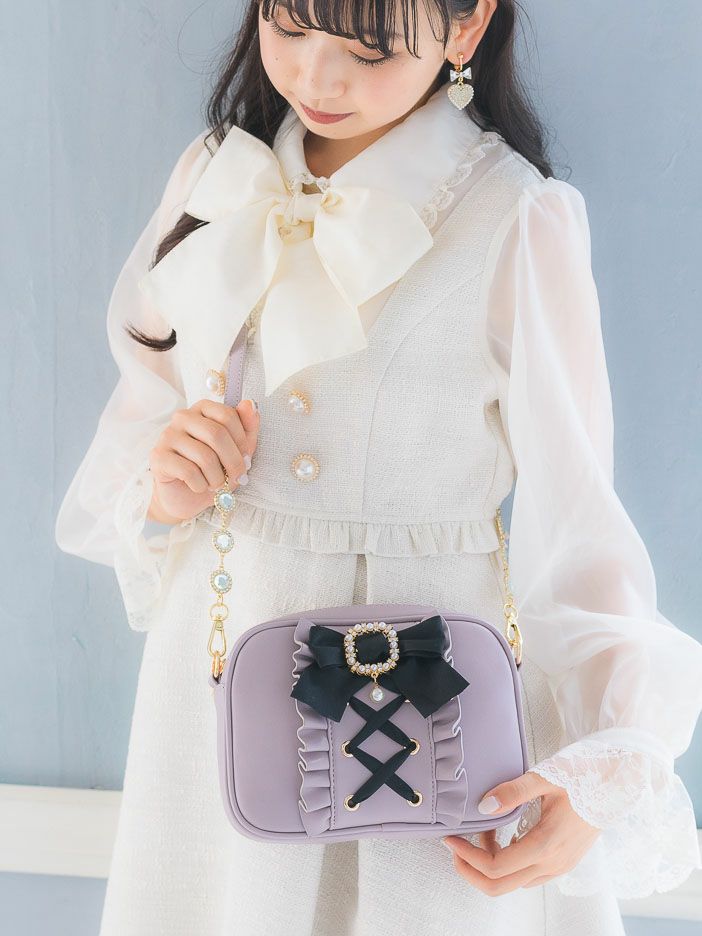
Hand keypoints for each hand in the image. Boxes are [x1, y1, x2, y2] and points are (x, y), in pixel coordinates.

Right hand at [148, 398, 259, 522]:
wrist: (187, 498)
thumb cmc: (214, 470)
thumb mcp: (238, 450)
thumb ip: (247, 427)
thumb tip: (250, 404)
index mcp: (203, 409)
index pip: (228, 415)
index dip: (242, 441)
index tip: (245, 458)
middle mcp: (182, 417)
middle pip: (216, 434)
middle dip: (233, 461)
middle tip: (237, 477)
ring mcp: (167, 435)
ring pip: (204, 456)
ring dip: (217, 478)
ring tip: (216, 484)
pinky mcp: (158, 457)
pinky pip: (189, 471)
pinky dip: (201, 485)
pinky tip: (199, 487)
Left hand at [442, 770, 600, 893]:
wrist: (618, 779)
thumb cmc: (584, 774)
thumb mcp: (545, 777)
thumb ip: (512, 792)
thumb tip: (483, 806)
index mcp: (546, 844)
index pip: (496, 867)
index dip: (467, 857)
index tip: (451, 838)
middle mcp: (553, 863)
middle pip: (500, 886)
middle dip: (471, 870)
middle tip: (454, 847)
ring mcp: (559, 866)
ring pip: (513, 882)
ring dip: (489, 864)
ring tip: (480, 831)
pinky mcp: (562, 861)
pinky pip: (526, 874)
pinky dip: (506, 861)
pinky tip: (501, 836)